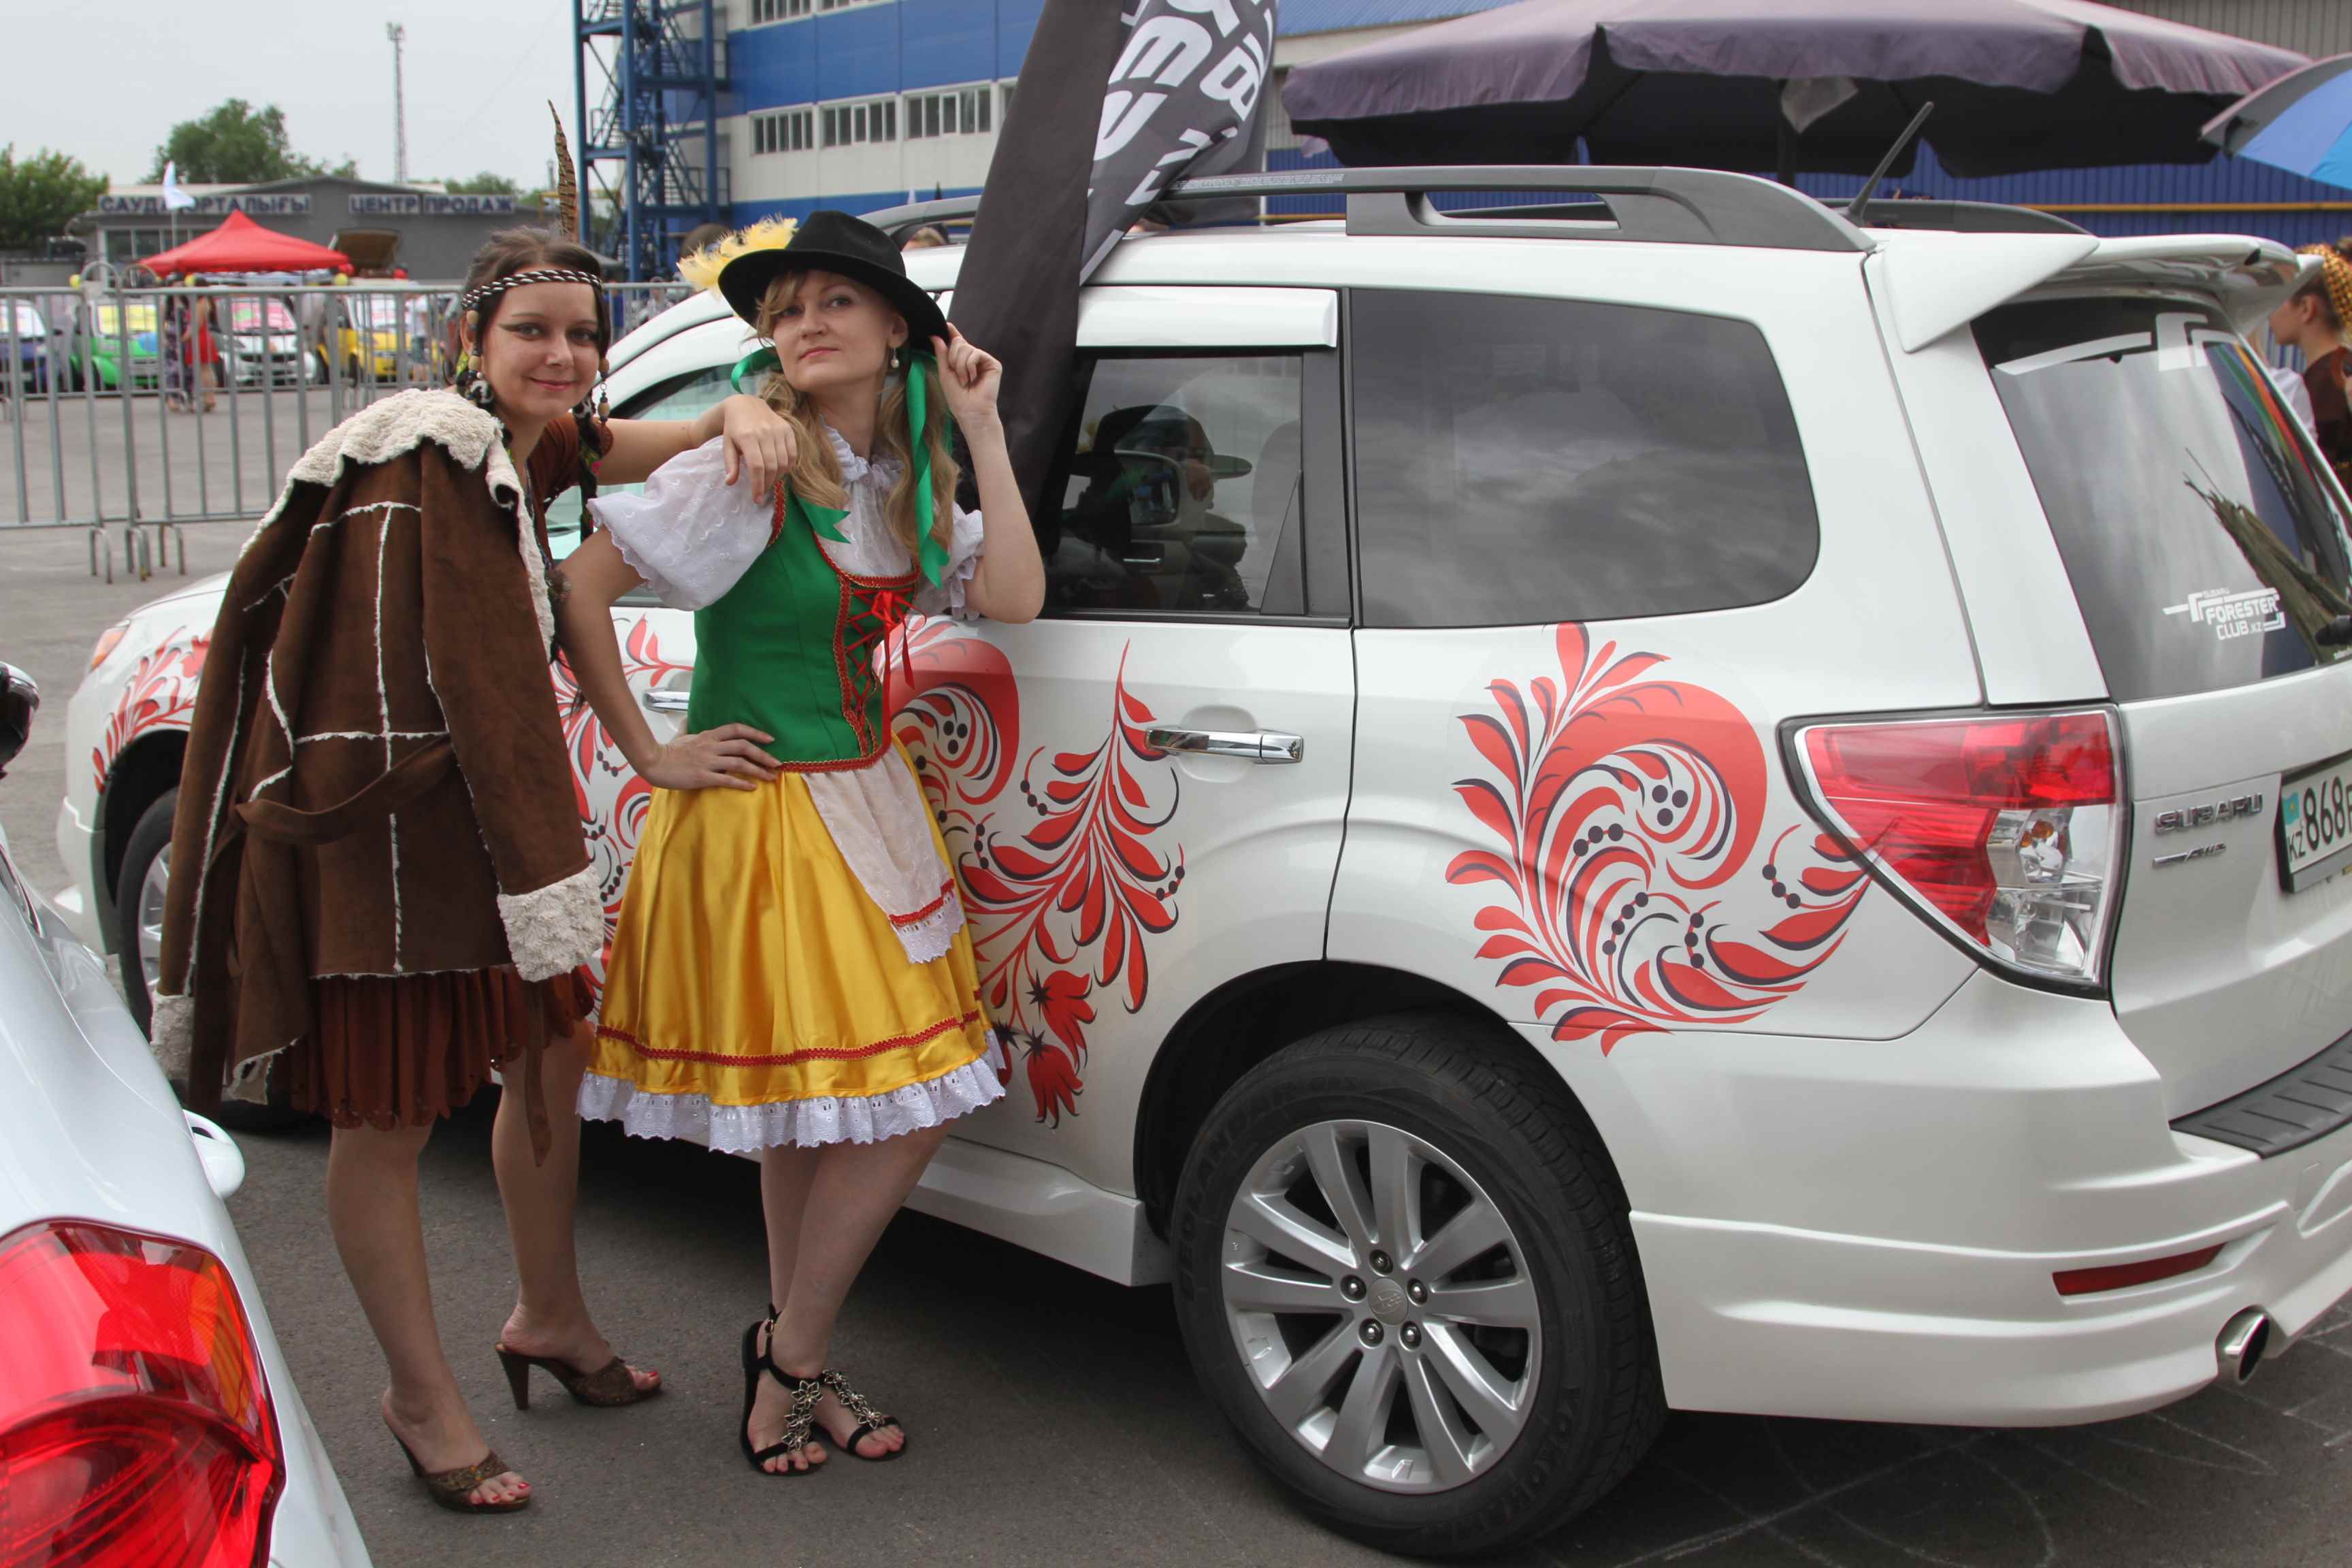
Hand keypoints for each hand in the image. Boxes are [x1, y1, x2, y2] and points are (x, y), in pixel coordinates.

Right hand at [640, 723, 780, 791]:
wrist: (653, 763)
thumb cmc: (668, 751)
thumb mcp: (681, 735)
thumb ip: (687, 727)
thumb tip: (687, 718)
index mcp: (708, 736)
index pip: (736, 729)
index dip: (755, 733)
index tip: (770, 739)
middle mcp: (711, 746)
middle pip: (743, 746)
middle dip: (763, 754)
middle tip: (777, 763)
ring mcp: (707, 761)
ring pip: (739, 763)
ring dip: (758, 770)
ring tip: (771, 777)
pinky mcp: (702, 776)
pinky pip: (727, 779)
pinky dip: (742, 783)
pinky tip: (752, 787)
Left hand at [717, 395, 795, 495]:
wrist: (745, 405)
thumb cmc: (734, 428)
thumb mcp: (727, 445)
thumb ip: (730, 464)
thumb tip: (730, 483)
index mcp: (747, 437)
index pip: (757, 467)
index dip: (758, 485)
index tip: (756, 499)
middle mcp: (765, 433)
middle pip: (771, 466)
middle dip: (767, 484)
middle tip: (761, 493)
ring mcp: (779, 430)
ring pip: (783, 462)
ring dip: (777, 477)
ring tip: (768, 482)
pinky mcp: (788, 429)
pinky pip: (792, 454)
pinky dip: (788, 467)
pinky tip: (779, 471)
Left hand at [930, 325, 1001, 430]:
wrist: (970, 411)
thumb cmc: (958, 397)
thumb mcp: (945, 373)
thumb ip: (941, 354)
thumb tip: (935, 335)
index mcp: (962, 361)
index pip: (957, 342)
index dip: (952, 333)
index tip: (946, 325)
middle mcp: (974, 358)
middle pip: (958, 343)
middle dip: (953, 359)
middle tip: (958, 376)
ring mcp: (984, 360)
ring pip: (966, 348)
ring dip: (960, 366)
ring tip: (966, 380)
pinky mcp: (993, 363)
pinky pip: (976, 353)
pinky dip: (969, 366)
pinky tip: (973, 378)